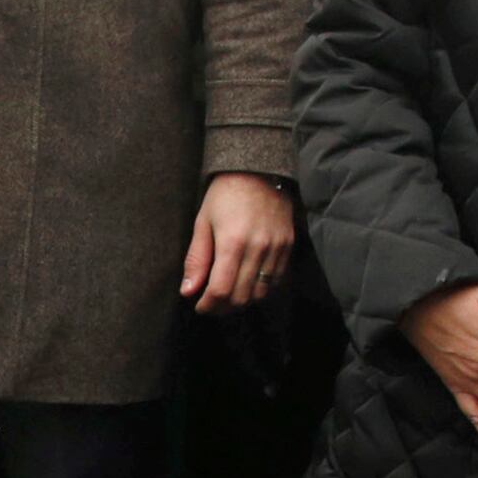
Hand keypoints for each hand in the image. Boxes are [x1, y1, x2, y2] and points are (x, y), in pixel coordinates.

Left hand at [181, 172, 294, 314]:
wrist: (260, 170)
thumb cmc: (225, 195)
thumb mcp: (203, 223)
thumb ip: (197, 259)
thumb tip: (188, 291)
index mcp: (233, 242)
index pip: (221, 290)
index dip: (208, 305)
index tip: (199, 306)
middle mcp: (258, 248)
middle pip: (241, 296)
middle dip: (222, 307)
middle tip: (211, 303)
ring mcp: (277, 247)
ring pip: (260, 293)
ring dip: (242, 300)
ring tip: (228, 295)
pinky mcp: (289, 245)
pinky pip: (277, 280)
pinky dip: (261, 289)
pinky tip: (247, 283)